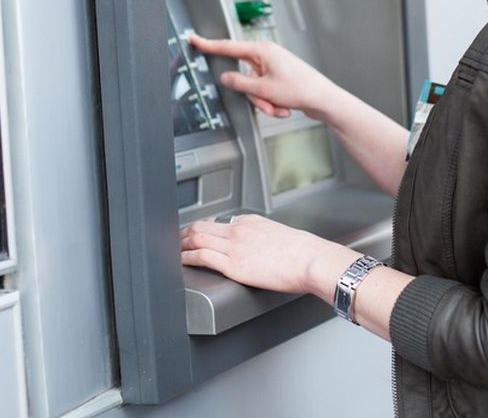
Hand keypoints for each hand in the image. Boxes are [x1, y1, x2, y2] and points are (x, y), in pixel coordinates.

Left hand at [180, 214, 359, 297]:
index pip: (221, 223)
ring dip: (182, 244)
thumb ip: (266, 238)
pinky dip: (187, 257)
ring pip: (198, 239)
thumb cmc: (305, 253)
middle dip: (186, 232)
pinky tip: (181, 260)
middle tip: (178, 239)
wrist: (312, 260)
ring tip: (175, 250)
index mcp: (252, 222)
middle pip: (203, 226)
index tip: (199, 233)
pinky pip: (202, 257)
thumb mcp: (283, 236)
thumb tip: (263, 249)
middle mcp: (240, 230)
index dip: (205, 228)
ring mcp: (236, 247)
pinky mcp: (234, 265)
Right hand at [190, 35, 335, 119]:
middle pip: (244, 77)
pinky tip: (285, 108)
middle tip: (267, 102)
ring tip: (280, 107)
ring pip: (254, 89)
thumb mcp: (263, 89)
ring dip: (265, 102)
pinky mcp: (279, 78)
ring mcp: (274, 67)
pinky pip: (265, 93)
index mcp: (262, 51)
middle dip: (254, 95)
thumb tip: (225, 78)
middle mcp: (267, 56)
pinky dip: (272, 103)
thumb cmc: (301, 89)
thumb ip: (239, 83)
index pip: (229, 47)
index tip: (194, 39)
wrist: (324, 100)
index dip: (209, 45)